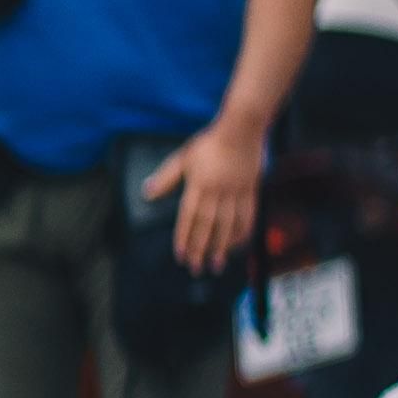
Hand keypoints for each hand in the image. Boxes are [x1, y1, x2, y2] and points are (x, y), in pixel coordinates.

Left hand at [145, 119, 266, 277]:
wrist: (242, 129)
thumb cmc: (210, 143)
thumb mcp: (183, 158)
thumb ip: (166, 178)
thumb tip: (146, 193)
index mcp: (198, 185)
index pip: (189, 218)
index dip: (184, 238)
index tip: (181, 256)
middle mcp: (217, 192)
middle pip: (208, 226)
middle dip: (201, 249)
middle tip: (196, 268)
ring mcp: (236, 193)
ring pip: (228, 225)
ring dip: (221, 247)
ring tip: (216, 264)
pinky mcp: (251, 191)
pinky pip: (247, 216)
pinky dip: (242, 233)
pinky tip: (236, 245)